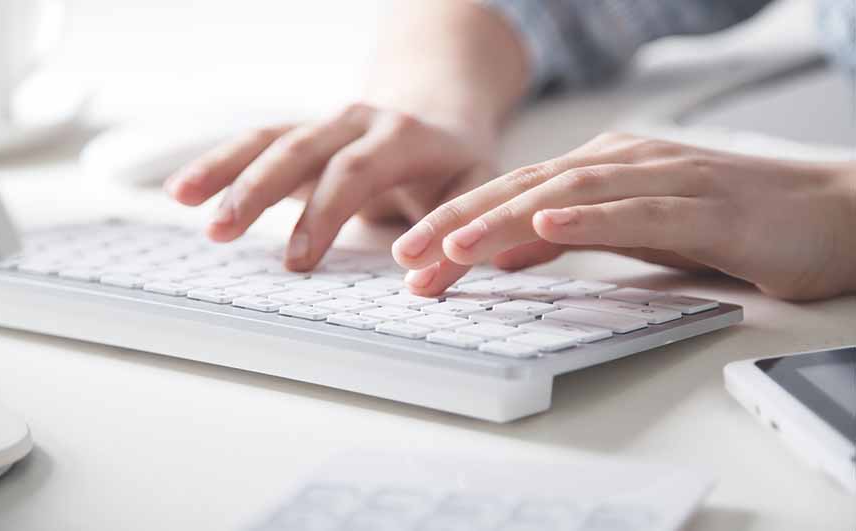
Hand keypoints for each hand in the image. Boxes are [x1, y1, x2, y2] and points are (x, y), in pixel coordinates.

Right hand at [165, 103, 495, 270]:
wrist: (437, 113)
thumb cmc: (454, 164)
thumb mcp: (475, 193)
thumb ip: (457, 238)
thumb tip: (424, 284)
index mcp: (403, 135)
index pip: (356, 170)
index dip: (325, 213)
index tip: (299, 261)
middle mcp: (357, 122)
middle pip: (301, 148)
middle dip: (258, 188)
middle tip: (222, 232)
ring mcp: (325, 125)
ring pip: (270, 139)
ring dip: (226, 169)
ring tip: (182, 199)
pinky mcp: (302, 137)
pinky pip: (256, 143)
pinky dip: (219, 163)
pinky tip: (183, 188)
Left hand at [392, 133, 855, 300]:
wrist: (828, 213)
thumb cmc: (726, 221)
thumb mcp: (630, 230)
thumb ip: (572, 235)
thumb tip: (507, 251)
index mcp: (598, 170)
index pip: (509, 197)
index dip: (454, 225)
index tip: (408, 262)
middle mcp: (621, 164)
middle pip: (522, 190)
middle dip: (457, 223)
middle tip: (404, 258)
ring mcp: (663, 178)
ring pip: (567, 195)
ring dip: (504, 220)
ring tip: (453, 247)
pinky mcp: (705, 206)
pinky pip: (639, 210)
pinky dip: (590, 219)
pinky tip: (549, 229)